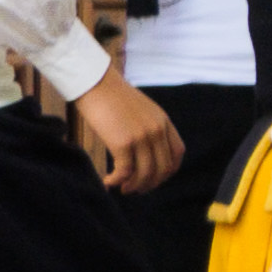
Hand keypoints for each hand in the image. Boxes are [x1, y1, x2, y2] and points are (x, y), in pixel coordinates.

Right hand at [72, 71, 182, 192]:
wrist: (95, 82)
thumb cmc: (111, 96)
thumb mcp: (141, 110)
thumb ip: (148, 127)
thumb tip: (143, 152)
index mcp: (163, 121)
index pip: (177, 154)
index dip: (167, 171)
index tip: (154, 178)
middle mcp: (156, 130)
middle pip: (163, 169)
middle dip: (150, 184)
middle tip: (135, 189)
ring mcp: (141, 137)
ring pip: (145, 175)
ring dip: (134, 186)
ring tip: (122, 188)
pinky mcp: (123, 143)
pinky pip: (125, 172)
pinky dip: (116, 181)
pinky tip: (108, 181)